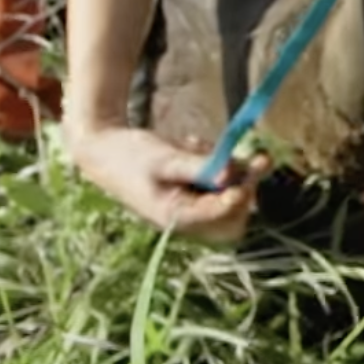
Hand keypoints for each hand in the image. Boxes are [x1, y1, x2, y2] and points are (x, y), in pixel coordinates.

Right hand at [68, 123, 269, 242]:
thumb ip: (196, 166)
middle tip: (258, 158)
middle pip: (234, 217)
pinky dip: (218, 165)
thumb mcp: (163, 158)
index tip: (252, 170)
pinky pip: (220, 183)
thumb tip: (227, 176)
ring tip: (196, 145)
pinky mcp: (194, 193)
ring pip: (230, 198)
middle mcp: (187, 218)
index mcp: (175, 217)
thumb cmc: (130, 155)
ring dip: (232, 172)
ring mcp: (192, 207)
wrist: (106, 149)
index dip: (240, 195)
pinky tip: (191, 146)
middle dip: (247, 186)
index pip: (221, 217)